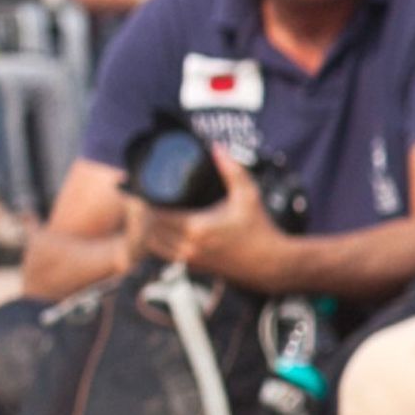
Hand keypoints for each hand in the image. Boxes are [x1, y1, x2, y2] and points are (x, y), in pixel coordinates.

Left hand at [131, 156, 293, 283]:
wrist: (272, 263)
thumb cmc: (260, 227)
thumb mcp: (248, 195)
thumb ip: (232, 170)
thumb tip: (216, 147)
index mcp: (196, 227)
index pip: (155, 214)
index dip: (144, 201)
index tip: (143, 187)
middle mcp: (188, 246)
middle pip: (148, 229)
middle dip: (142, 214)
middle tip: (143, 197)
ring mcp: (189, 260)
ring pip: (152, 245)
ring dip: (146, 229)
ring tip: (149, 211)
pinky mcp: (192, 268)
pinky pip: (164, 255)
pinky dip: (157, 243)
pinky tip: (159, 228)